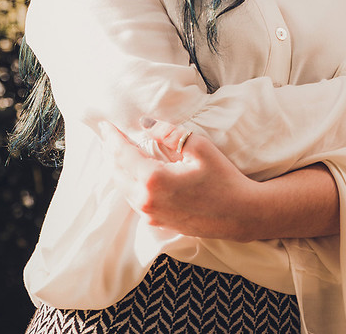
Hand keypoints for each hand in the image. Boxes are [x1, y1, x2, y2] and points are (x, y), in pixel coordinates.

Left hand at [98, 120, 259, 240]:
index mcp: (154, 178)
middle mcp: (146, 199)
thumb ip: (170, 134)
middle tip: (109, 137)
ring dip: (118, 170)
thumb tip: (145, 123)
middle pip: (116, 173)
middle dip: (111, 153)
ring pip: (123, 189)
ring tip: (119, 154)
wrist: (240, 214)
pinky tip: (135, 177)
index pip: (122, 154)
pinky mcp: (157, 223)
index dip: (112, 137)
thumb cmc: (224, 179)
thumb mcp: (200, 149)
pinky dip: (129, 185)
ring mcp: (150, 214)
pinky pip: (134, 201)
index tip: (105, 125)